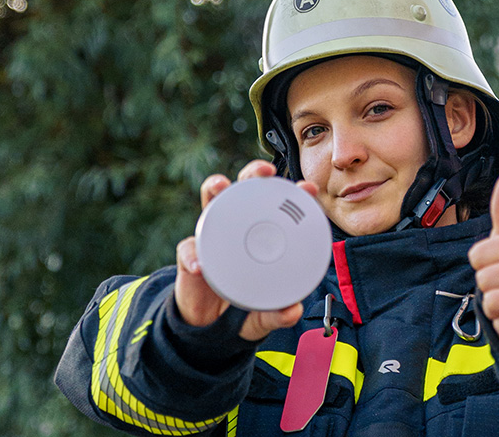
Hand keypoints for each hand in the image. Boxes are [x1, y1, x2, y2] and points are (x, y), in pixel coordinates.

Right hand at [175, 159, 317, 340]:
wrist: (209, 326)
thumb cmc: (242, 307)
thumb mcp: (263, 314)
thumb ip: (277, 314)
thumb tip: (293, 312)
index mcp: (261, 237)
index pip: (278, 209)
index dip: (293, 194)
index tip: (309, 189)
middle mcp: (236, 228)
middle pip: (244, 190)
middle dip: (255, 174)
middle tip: (266, 172)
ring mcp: (211, 237)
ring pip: (211, 202)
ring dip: (215, 189)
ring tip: (221, 187)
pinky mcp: (190, 255)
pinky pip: (189, 250)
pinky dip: (193, 257)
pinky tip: (200, 267)